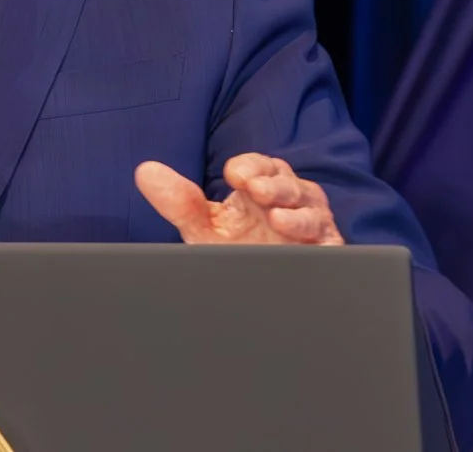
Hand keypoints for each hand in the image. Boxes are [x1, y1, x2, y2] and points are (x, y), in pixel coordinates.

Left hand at [134, 155, 343, 245]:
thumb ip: (179, 203)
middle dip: (272, 182)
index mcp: (260, 193)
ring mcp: (308, 228)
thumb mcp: (205, 231)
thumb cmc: (236, 256)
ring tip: (272, 212)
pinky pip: (328, 235)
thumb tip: (144, 170)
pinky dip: (310, 230)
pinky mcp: (325, 252)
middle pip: (287, 181)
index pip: (260, 168)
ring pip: (310, 204)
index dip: (249, 167)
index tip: (233, 175)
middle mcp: (287, 205)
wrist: (257, 305)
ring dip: (292, 203)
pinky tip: (289, 229)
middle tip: (253, 186)